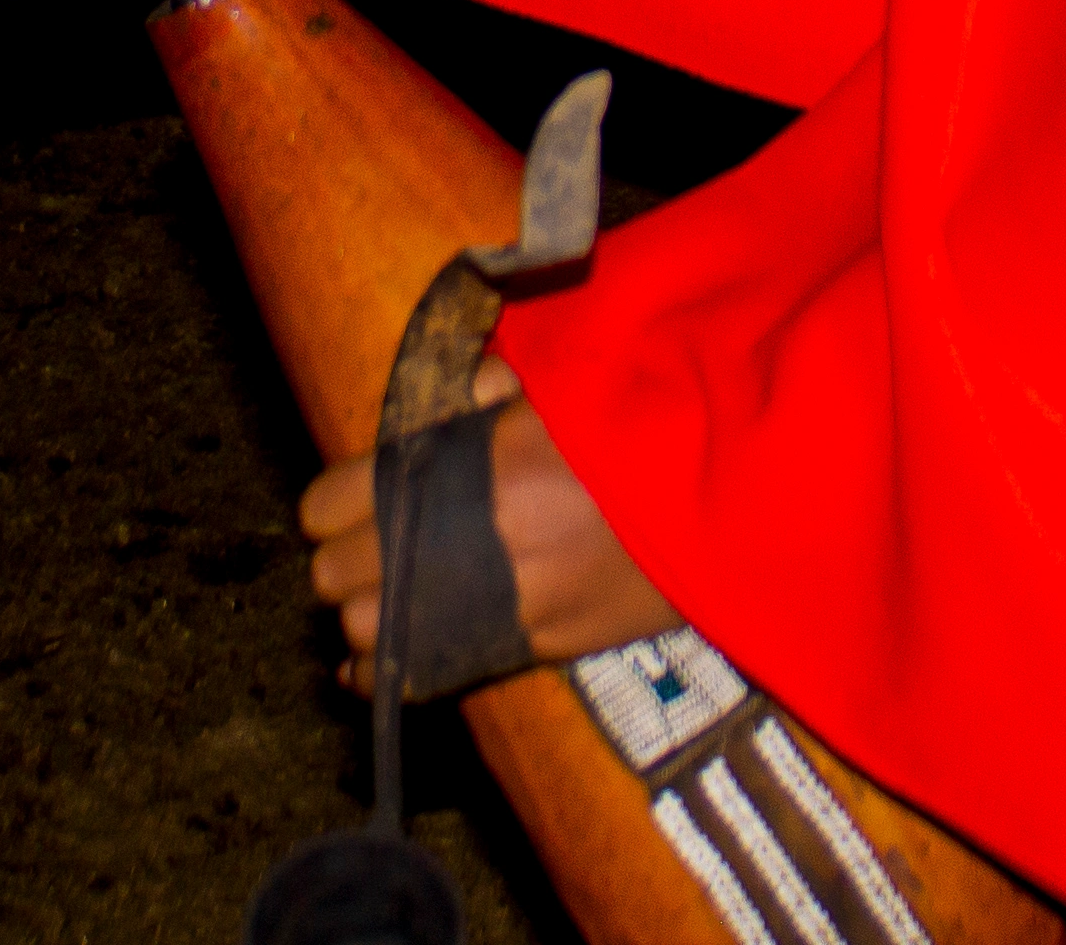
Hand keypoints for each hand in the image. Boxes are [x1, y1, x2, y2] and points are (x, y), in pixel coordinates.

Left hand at [298, 362, 680, 671]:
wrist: (732, 491)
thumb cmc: (646, 424)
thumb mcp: (556, 388)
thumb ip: (482, 391)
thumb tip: (443, 398)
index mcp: (466, 467)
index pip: (333, 503)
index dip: (335, 502)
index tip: (351, 499)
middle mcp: (470, 543)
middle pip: (338, 575)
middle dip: (345, 559)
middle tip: (370, 543)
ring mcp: (502, 604)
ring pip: (369, 634)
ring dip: (370, 613)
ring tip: (391, 591)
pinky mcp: (536, 646)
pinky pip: (425, 677)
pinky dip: (389, 674)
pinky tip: (376, 666)